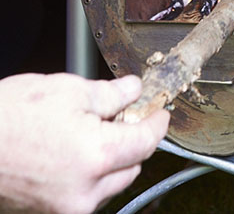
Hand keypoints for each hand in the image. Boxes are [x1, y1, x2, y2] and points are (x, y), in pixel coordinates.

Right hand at [0, 72, 168, 213]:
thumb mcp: (68, 90)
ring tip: (87, 132)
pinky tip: (71, 151)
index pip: (146, 142)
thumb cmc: (9, 117)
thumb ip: (110, 94)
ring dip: (109, 161)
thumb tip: (133, 90)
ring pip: (109, 185)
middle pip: (131, 167)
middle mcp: (85, 192)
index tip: (160, 112)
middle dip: (131, 141)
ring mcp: (65, 208)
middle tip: (120, 116)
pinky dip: (87, 175)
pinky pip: (85, 195)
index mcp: (96, 157)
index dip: (157, 122)